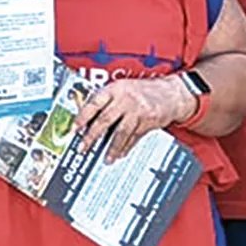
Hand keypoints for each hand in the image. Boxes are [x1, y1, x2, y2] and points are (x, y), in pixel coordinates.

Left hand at [75, 76, 197, 160]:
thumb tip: (88, 118)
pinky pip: (133, 138)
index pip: (95, 103)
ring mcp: (138, 111)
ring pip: (120, 133)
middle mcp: (126, 99)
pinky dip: (126, 147)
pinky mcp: (148, 122)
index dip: (83, 116)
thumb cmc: (144, 90)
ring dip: (112, 148)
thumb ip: (107, 100)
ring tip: (106, 158)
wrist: (171, 93)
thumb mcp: (123, 88)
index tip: (74, 129)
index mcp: (116, 88)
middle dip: (92, 136)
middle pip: (105, 120)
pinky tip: (120, 154)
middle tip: (83, 148)